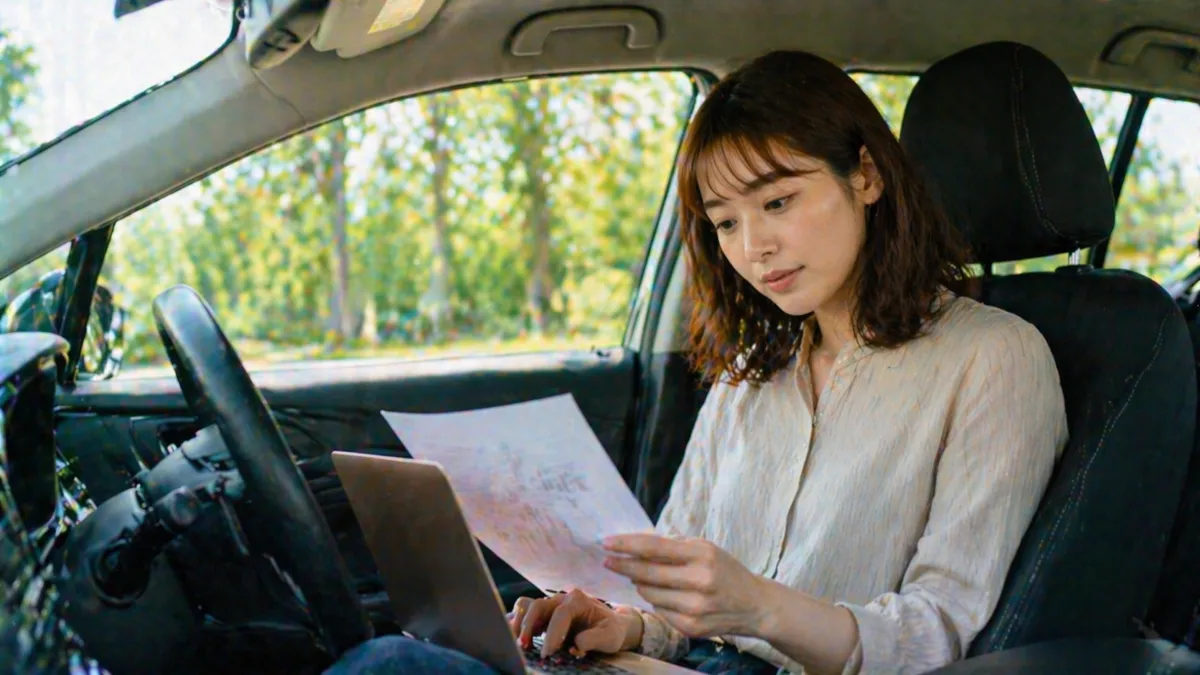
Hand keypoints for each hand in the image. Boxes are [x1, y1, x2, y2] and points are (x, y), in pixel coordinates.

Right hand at [507, 589, 643, 657]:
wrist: (611, 625)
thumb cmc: (611, 630)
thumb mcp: (610, 636)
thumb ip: (594, 639)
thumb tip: (575, 644)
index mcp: (578, 600)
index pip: (560, 614)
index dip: (552, 633)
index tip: (548, 652)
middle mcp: (561, 599)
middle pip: (537, 605)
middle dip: (529, 626)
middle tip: (525, 646)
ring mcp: (551, 605)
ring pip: (527, 606)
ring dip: (520, 623)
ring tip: (517, 642)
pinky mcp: (544, 615)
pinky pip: (525, 612)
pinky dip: (519, 623)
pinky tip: (516, 638)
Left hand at [602, 534, 768, 638]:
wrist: (755, 605)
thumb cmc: (725, 570)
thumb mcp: (705, 548)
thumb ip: (671, 546)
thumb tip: (633, 545)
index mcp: (703, 555)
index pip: (654, 548)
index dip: (626, 545)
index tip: (606, 542)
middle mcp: (700, 582)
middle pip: (646, 573)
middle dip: (622, 566)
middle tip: (608, 560)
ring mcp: (695, 608)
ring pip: (649, 594)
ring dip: (641, 584)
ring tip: (648, 577)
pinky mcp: (691, 627)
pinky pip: (659, 610)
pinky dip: (657, 601)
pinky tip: (668, 595)